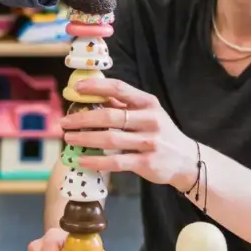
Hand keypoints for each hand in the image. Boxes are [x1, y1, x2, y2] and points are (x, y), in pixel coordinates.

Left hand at [60, 76, 198, 188]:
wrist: (186, 160)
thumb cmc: (160, 133)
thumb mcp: (148, 113)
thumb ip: (124, 104)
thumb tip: (93, 93)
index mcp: (148, 103)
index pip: (119, 88)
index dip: (96, 87)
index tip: (76, 89)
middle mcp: (150, 120)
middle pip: (110, 116)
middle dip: (83, 118)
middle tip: (64, 122)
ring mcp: (149, 142)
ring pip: (110, 139)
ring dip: (85, 138)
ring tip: (69, 138)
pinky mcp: (147, 163)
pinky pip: (116, 162)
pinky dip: (96, 161)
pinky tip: (82, 160)